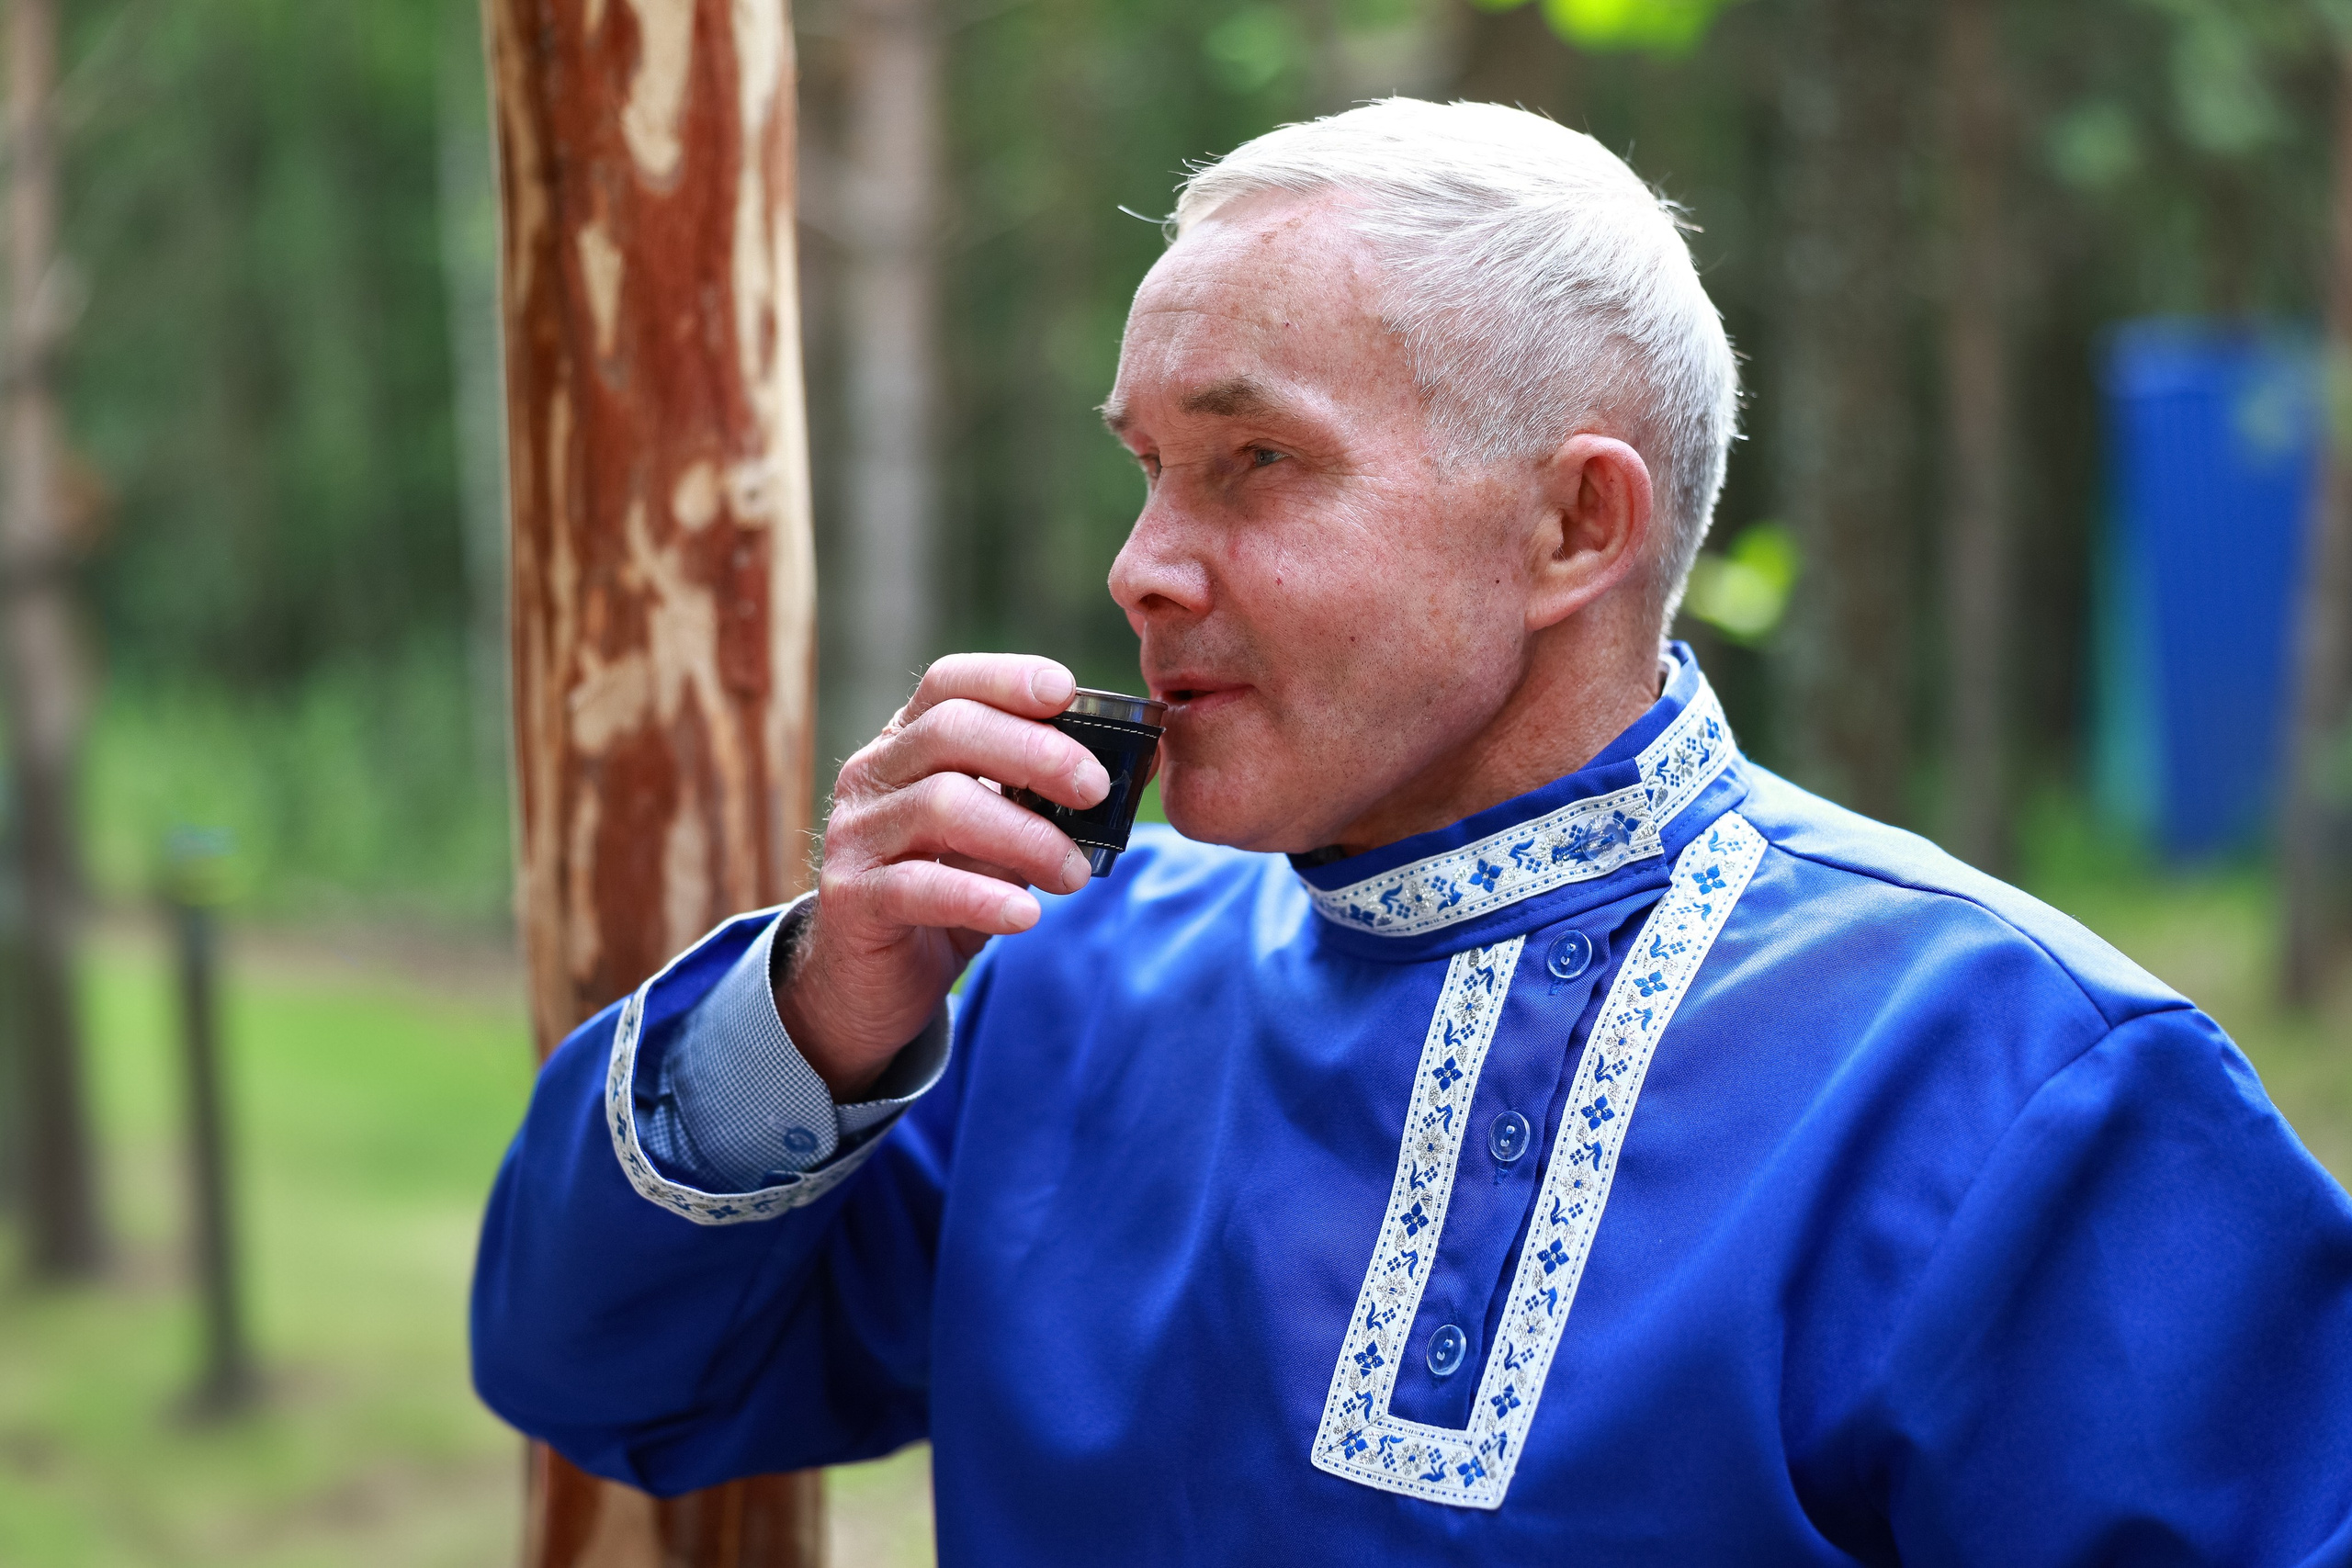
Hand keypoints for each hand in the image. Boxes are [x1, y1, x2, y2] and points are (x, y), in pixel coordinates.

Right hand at [776, 654, 1109, 1098]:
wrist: (873, 981)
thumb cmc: (949, 886)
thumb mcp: (1004, 832)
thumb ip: (1050, 796)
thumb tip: (1143, 759)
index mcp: (908, 743)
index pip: (949, 683)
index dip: (1008, 677)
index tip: (1068, 691)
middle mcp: (873, 775)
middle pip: (949, 731)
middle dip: (1035, 753)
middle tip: (1096, 790)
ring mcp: (855, 834)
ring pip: (941, 806)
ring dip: (1026, 837)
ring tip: (1075, 874)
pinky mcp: (851, 898)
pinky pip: (918, 887)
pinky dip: (982, 897)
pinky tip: (1027, 915)